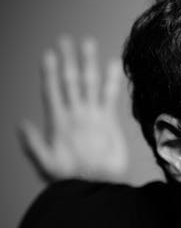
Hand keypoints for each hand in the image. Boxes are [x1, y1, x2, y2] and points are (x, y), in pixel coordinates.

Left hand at [19, 36, 128, 182]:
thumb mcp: (47, 164)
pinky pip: (109, 96)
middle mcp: (74, 114)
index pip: (52, 91)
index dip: (49, 73)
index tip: (48, 54)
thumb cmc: (70, 179)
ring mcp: (91, 116)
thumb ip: (34, 145)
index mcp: (58, 121)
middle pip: (70, 80)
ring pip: (89, 83)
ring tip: (87, 43)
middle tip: (65, 40)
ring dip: (88, 63)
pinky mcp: (108, 121)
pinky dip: (111, 80)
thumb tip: (22, 124)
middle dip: (68, 60)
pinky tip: (113, 64)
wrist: (97, 187)